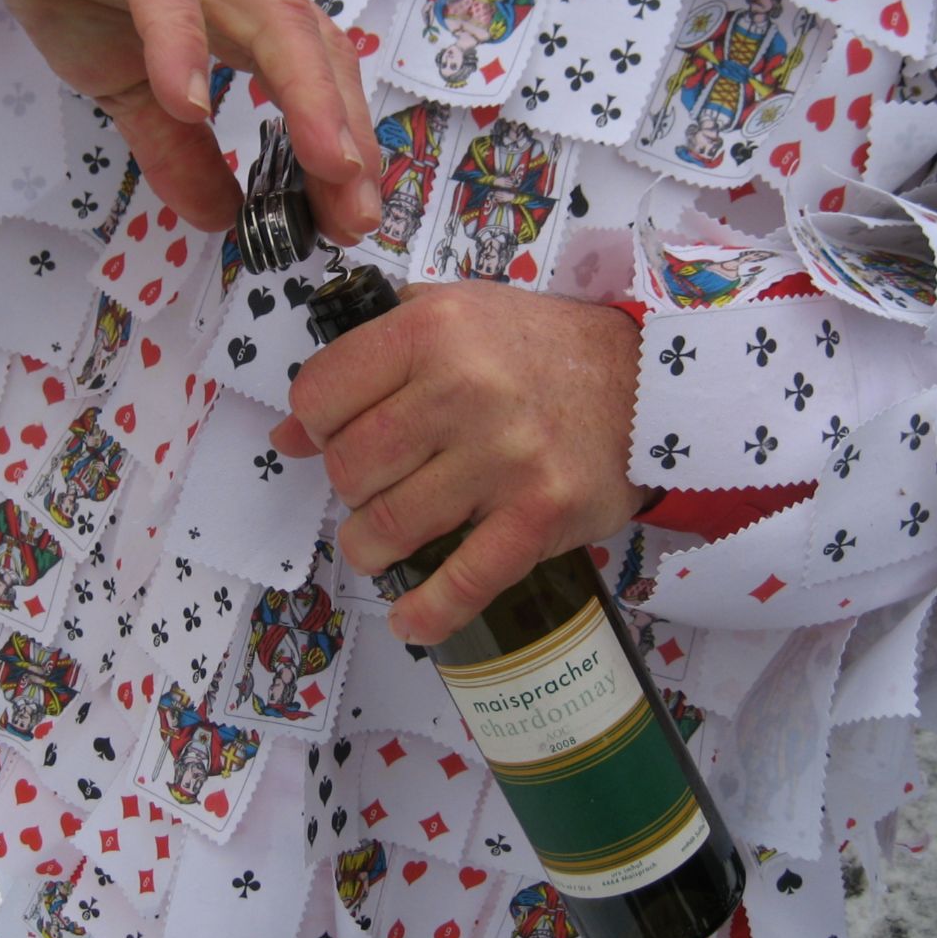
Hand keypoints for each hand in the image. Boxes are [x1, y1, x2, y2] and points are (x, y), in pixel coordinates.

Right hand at [0, 0, 381, 242]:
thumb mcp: (129, 88)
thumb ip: (176, 151)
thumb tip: (219, 220)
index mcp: (247, 10)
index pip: (318, 78)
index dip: (345, 147)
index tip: (354, 220)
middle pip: (315, 51)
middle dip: (345, 136)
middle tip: (355, 214)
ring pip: (269, 13)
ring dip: (305, 92)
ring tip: (322, 165)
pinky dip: (182, 41)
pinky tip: (189, 101)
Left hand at [269, 283, 652, 643]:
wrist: (647, 381)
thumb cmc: (537, 349)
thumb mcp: (448, 319)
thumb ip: (367, 361)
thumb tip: (289, 436)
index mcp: (433, 329)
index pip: (320, 395)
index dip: (317, 422)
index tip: (338, 431)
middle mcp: (464, 389)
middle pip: (349, 468)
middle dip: (348, 486)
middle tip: (376, 482)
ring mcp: (504, 457)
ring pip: (387, 528)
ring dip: (372, 547)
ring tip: (387, 538)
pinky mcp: (539, 516)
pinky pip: (462, 581)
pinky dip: (425, 612)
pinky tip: (409, 618)